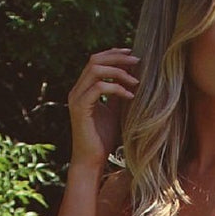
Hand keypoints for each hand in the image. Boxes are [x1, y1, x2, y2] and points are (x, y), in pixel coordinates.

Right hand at [67, 48, 140, 169]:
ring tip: (136, 80)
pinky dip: (116, 88)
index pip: (96, 61)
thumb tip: (131, 79)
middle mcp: (77, 90)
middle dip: (118, 58)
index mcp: (83, 89)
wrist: (92, 161)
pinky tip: (130, 96)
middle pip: (95, 60)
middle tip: (138, 61)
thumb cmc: (102, 139)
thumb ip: (117, 95)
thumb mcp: (114, 112)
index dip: (114, 54)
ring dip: (118, 71)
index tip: (133, 55)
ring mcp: (77, 98)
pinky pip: (98, 88)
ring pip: (95, 70)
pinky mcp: (80, 108)